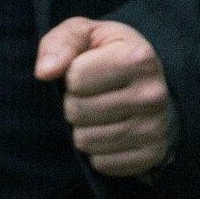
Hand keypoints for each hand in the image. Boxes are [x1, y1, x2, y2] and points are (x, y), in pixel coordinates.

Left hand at [34, 18, 174, 176]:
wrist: (153, 85)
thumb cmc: (111, 56)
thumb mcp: (87, 34)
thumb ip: (61, 43)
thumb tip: (44, 72)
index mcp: (139, 58)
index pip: (75, 77)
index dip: (72, 75)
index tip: (88, 71)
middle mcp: (152, 94)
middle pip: (77, 111)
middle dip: (74, 104)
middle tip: (92, 96)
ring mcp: (155, 127)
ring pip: (85, 141)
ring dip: (84, 129)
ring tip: (100, 114)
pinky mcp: (152, 155)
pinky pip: (102, 164)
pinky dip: (98, 152)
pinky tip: (111, 133)